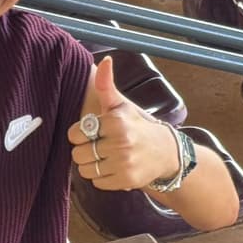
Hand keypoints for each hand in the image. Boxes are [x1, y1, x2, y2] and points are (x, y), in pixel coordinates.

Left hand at [67, 56, 178, 190]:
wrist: (167, 153)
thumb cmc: (137, 126)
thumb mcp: (121, 105)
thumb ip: (106, 85)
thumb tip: (104, 61)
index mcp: (116, 120)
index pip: (75, 133)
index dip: (80, 135)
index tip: (92, 133)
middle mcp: (121, 141)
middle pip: (77, 154)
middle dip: (85, 151)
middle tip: (100, 147)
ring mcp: (124, 162)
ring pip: (85, 170)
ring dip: (92, 166)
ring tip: (106, 158)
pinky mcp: (127, 180)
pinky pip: (97, 182)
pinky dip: (102, 178)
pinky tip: (114, 168)